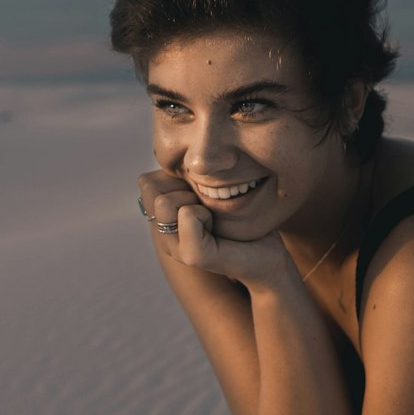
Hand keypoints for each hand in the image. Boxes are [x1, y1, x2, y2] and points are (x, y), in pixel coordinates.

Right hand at [137, 169, 289, 289]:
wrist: (267, 255)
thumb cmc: (240, 219)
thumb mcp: (206, 190)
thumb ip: (183, 178)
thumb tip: (171, 158)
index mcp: (164, 219)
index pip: (146, 182)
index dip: (174, 177)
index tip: (198, 192)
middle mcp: (163, 235)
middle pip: (150, 189)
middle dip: (182, 187)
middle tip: (206, 205)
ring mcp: (175, 248)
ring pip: (164, 202)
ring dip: (193, 200)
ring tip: (211, 216)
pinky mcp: (193, 256)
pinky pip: (187, 215)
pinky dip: (205, 213)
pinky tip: (216, 226)